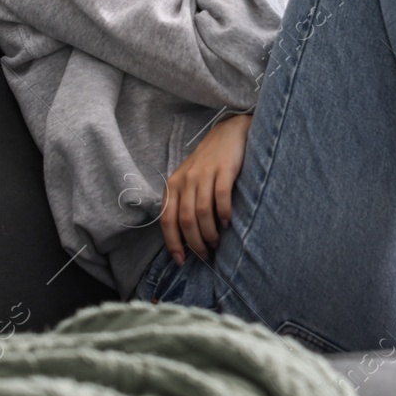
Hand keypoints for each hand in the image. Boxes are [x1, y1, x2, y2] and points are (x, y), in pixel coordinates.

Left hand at [160, 113, 250, 264]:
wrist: (227, 134)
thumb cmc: (207, 164)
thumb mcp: (188, 182)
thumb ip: (183, 204)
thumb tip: (185, 239)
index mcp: (173, 185)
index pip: (167, 220)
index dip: (173, 243)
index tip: (181, 261)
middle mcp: (185, 180)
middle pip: (186, 220)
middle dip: (194, 243)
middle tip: (204, 254)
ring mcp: (204, 174)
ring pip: (202, 212)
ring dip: (209, 233)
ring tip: (216, 242)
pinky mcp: (224, 169)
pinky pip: (221, 197)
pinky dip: (224, 214)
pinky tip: (227, 223)